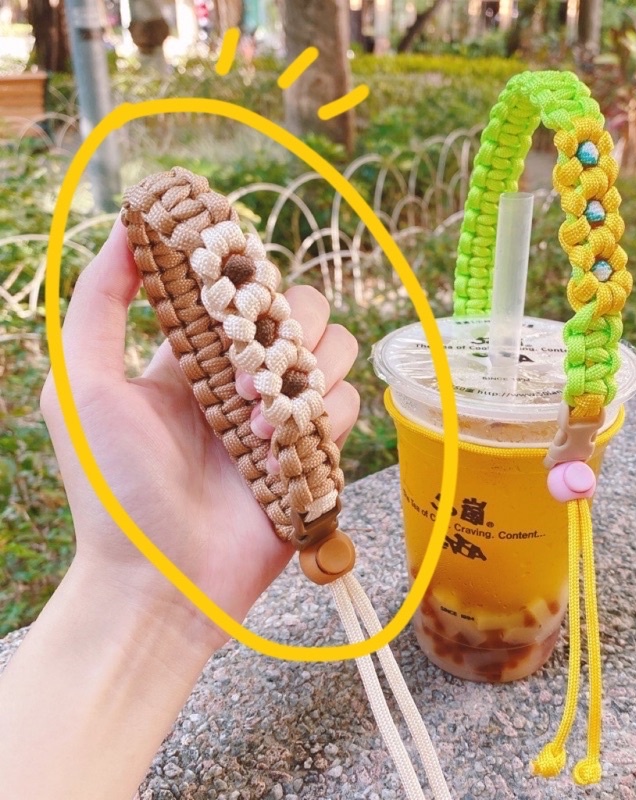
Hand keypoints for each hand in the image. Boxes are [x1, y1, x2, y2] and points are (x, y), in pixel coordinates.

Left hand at [41, 217, 359, 650]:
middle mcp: (245, 380)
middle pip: (305, 314)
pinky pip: (346, 409)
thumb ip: (100, 303)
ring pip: (336, 355)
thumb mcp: (82, 387)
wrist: (161, 583)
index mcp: (195, 357)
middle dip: (292, 327)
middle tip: (251, 370)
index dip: (250, 279)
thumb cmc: (114, 489)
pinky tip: (281, 451)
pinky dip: (323, 421)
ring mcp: (283, 417)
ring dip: (308, 375)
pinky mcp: (314, 455)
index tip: (240, 286)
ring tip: (260, 422)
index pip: (244, 289)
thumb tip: (130, 226)